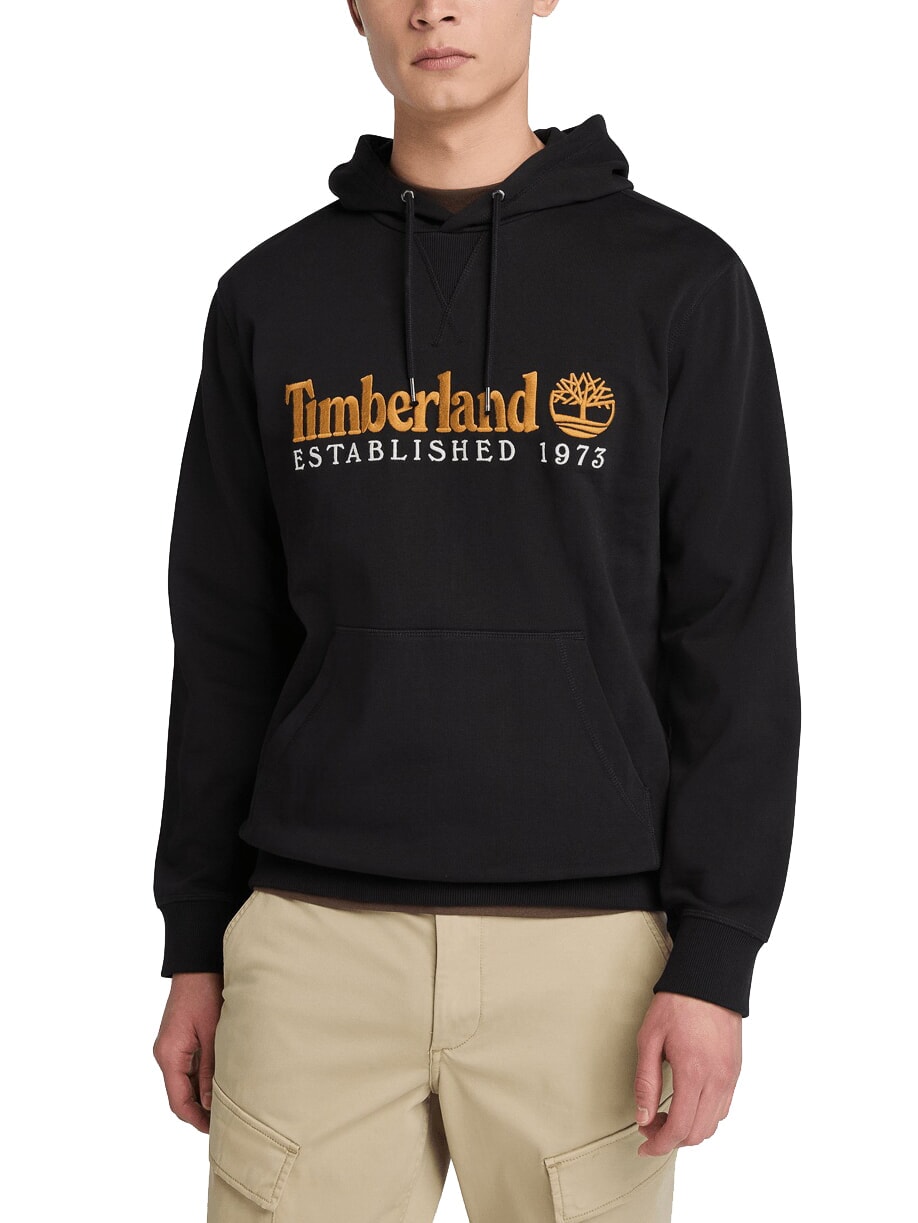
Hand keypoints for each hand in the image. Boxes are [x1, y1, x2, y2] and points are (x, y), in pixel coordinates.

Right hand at [153, 972, 224, 1133]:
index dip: (196, 1120)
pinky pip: (189, 1068)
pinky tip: (220, 1083)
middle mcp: (166, 1054)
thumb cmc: (205, 992)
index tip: (215, 1131)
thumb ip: (210, 1069)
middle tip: (225, 1123)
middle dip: (200, 1111)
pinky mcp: (180, 1040)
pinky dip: (201, 1079)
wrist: (198, 964)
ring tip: (227, 1106)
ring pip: (184, 1083)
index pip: (178, 1101)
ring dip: (202, 1095)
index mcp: (170, 1055)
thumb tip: (210, 1104)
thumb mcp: (212, 1033)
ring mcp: (172, 1047)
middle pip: (180, 1095)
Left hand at [633, 990, 741, 1156]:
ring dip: (688, 1130)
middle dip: (671, 1139)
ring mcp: (730, 1077)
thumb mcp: (649, 1039)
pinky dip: (704, 1116)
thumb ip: (645, 1082)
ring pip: (713, 1125)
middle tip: (649, 1126)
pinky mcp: (736, 1071)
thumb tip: (643, 1118)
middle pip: (697, 1133)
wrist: (708, 980)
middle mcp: (717, 1080)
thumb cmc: (675, 1005)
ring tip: (665, 1114)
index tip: (643, 1145)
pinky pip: (723, 1108)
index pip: (679, 1128)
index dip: (659, 1144)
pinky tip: (686, 1102)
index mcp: (693, 1073)